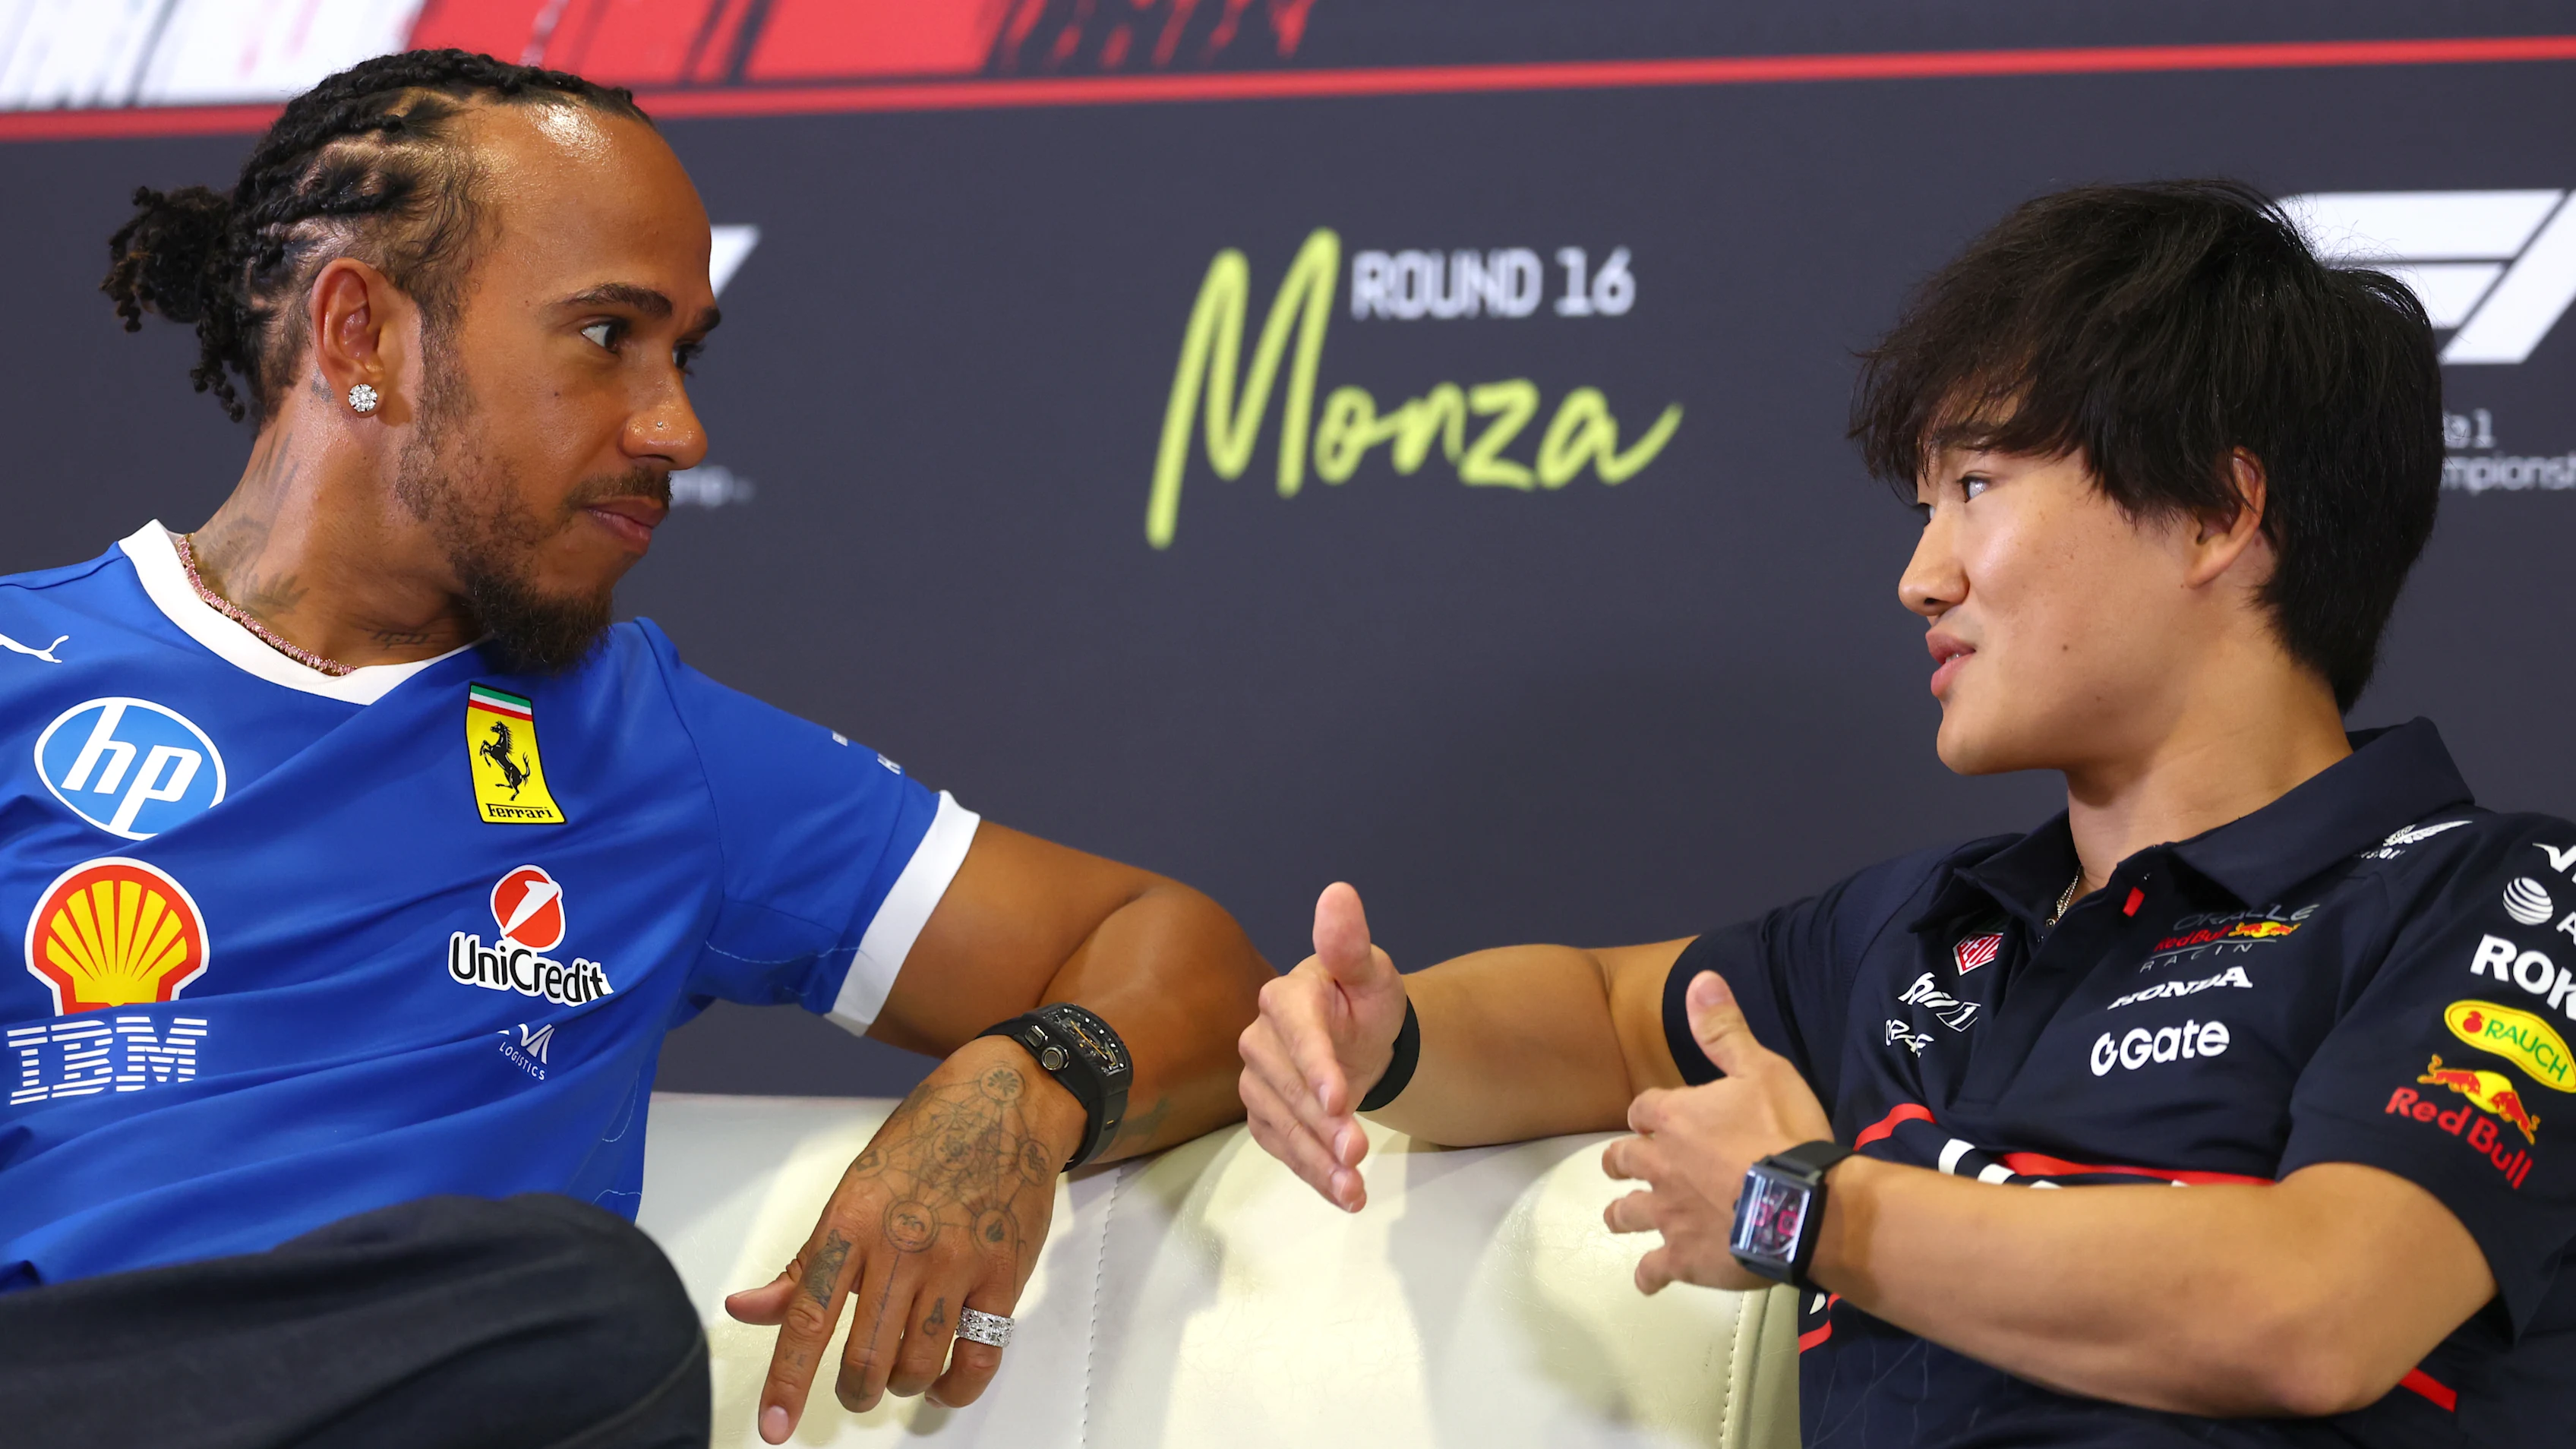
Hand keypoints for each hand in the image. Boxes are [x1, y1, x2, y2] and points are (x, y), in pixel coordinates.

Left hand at [724, 1037, 1084, 1441]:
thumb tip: (746, 1308)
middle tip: (853, 1389)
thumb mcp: (853, 1188)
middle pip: (867, 1355)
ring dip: (902, 1385)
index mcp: (853, 1221)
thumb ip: (805, 1260)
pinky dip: (957, 1385)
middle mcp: (903, 1246)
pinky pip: (980, 1354)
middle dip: (854, 1391)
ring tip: (899, 1373)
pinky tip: (945, 1382)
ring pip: (919, 1363)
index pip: (809, 1315)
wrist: (1006, 1102)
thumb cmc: (925, 1141)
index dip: (788, 1381)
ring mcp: (958, 1261)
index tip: (775, 1427)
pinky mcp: (1004, 1274)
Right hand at [1238, 882, 1408, 1211]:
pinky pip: (1282, 1148)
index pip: (1297, 1032)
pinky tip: (1343, 1193)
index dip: (1315, 1066)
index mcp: (1288, 998)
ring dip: (1315, 1159)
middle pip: (1286, 1087)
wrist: (1358, 1036)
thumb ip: (1351, 943)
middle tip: (1357, 1153)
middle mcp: (1262, 1039)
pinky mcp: (1265, 1114)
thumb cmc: (1362, 999)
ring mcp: (1259, 1080)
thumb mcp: (1370, 972)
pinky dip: (1311, 1173)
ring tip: (1354, 1188)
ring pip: (1280, 1125)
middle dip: (1321, 1124)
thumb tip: (1339, 894)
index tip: (1339, 1100)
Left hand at [1601, 971, 1833, 1292]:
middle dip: (1622, 1160)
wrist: (1805, 1207)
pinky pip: (1652, 1270)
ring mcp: (1666, 1215)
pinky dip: (1649, 1275)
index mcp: (1672, 1119)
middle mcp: (1657, 1166)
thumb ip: (1724, 1029)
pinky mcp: (1682, 1258)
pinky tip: (1649, 1279)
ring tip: (1620, 1215)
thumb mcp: (1761, 1068)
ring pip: (1625, 1213)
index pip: (1642, 1110)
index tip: (1654, 1117)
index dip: (1648, 1113)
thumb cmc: (1785, 1134)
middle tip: (1625, 1165)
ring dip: (1623, 1212)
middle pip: (1621, 1160)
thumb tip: (1700, 978)